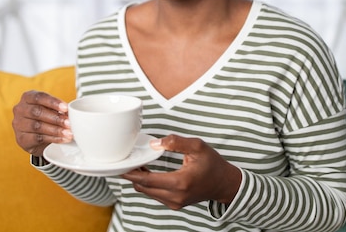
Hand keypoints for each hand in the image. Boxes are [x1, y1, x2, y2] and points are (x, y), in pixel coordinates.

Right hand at [12, 90, 72, 156]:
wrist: (35, 137)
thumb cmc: (45, 117)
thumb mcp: (50, 109)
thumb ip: (59, 109)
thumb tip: (73, 112)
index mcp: (27, 97)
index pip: (39, 97)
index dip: (53, 102)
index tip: (66, 108)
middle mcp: (20, 109)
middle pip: (37, 112)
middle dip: (56, 118)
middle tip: (69, 123)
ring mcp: (18, 124)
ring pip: (37, 126)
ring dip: (56, 130)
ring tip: (69, 133)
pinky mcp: (21, 139)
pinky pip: (38, 138)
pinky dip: (53, 139)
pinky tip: (63, 139)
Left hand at [122, 134, 241, 209]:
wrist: (224, 183)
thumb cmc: (212, 164)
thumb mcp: (198, 146)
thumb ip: (176, 142)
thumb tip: (156, 143)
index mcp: (180, 182)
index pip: (148, 180)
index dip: (132, 173)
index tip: (121, 166)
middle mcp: (176, 196)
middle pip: (144, 188)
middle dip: (133, 175)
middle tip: (127, 161)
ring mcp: (175, 203)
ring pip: (148, 192)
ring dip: (140, 180)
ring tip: (137, 164)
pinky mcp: (175, 204)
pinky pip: (155, 195)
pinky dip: (148, 185)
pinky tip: (147, 172)